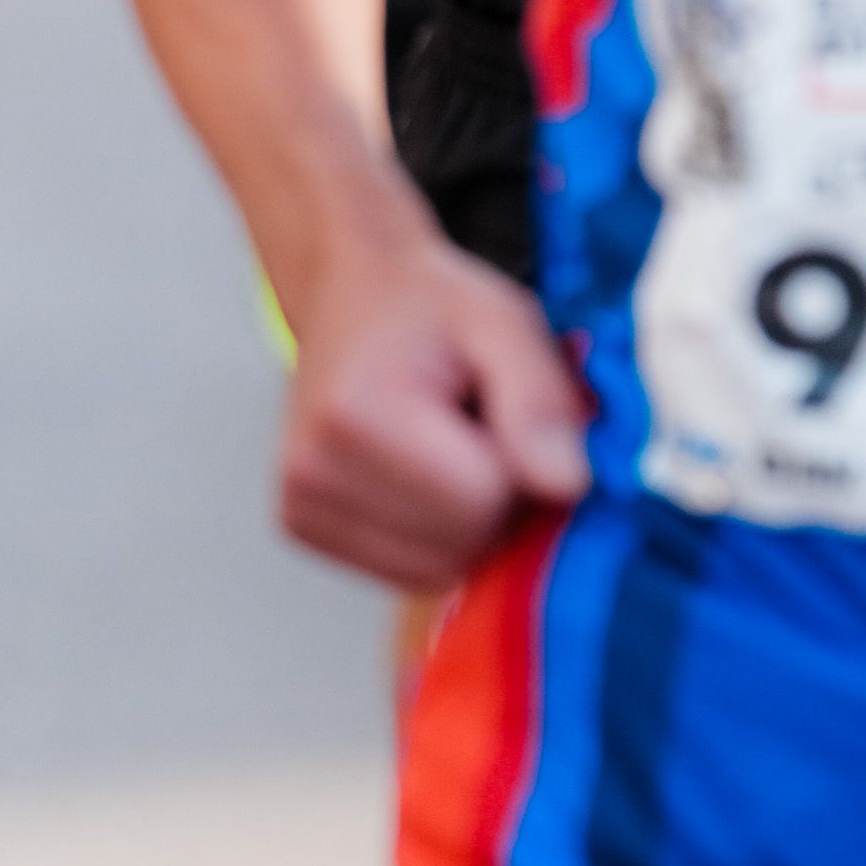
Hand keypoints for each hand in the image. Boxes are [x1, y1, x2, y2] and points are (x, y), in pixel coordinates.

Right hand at [279, 227, 590, 590]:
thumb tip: (567, 489)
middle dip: (494, 496)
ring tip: (443, 449)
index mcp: (355, 417)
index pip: (485, 499)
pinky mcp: (299, 529)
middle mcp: (310, 473)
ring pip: (439, 570)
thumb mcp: (505, 325)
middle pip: (462, 544)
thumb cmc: (432, 308)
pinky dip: (434, 538)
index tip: (496, 406)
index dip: (518, 458)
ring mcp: (298, 509)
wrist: (349, 292)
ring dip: (466, 523)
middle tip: (472, 426)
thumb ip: (542, 403)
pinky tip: (417, 478)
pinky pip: (408, 573)